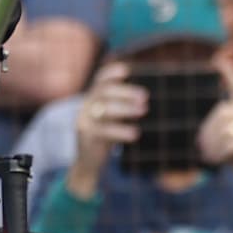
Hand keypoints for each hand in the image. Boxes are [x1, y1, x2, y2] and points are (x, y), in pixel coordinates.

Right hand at [69, 61, 146, 196]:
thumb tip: (148, 100)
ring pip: (104, 109)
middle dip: (125, 92)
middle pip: (104, 91)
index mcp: (94, 97)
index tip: (127, 70)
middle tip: (145, 97)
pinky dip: (121, 130)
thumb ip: (125, 107)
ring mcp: (84, 120)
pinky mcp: (86, 136)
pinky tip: (135, 133)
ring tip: (143, 110)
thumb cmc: (107, 137)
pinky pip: (103, 130)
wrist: (88, 162)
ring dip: (125, 108)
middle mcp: (86, 105)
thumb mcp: (114, 119)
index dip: (111, 72)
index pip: (100, 80)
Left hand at [198, 56, 232, 210]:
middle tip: (204, 149)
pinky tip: (223, 161)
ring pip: (224, 129)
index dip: (229, 74)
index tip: (218, 61)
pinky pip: (230, 144)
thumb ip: (220, 126)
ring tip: (213, 157)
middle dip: (209, 132)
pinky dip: (221, 154)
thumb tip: (212, 120)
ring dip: (214, 146)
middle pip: (222, 113)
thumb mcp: (226, 138)